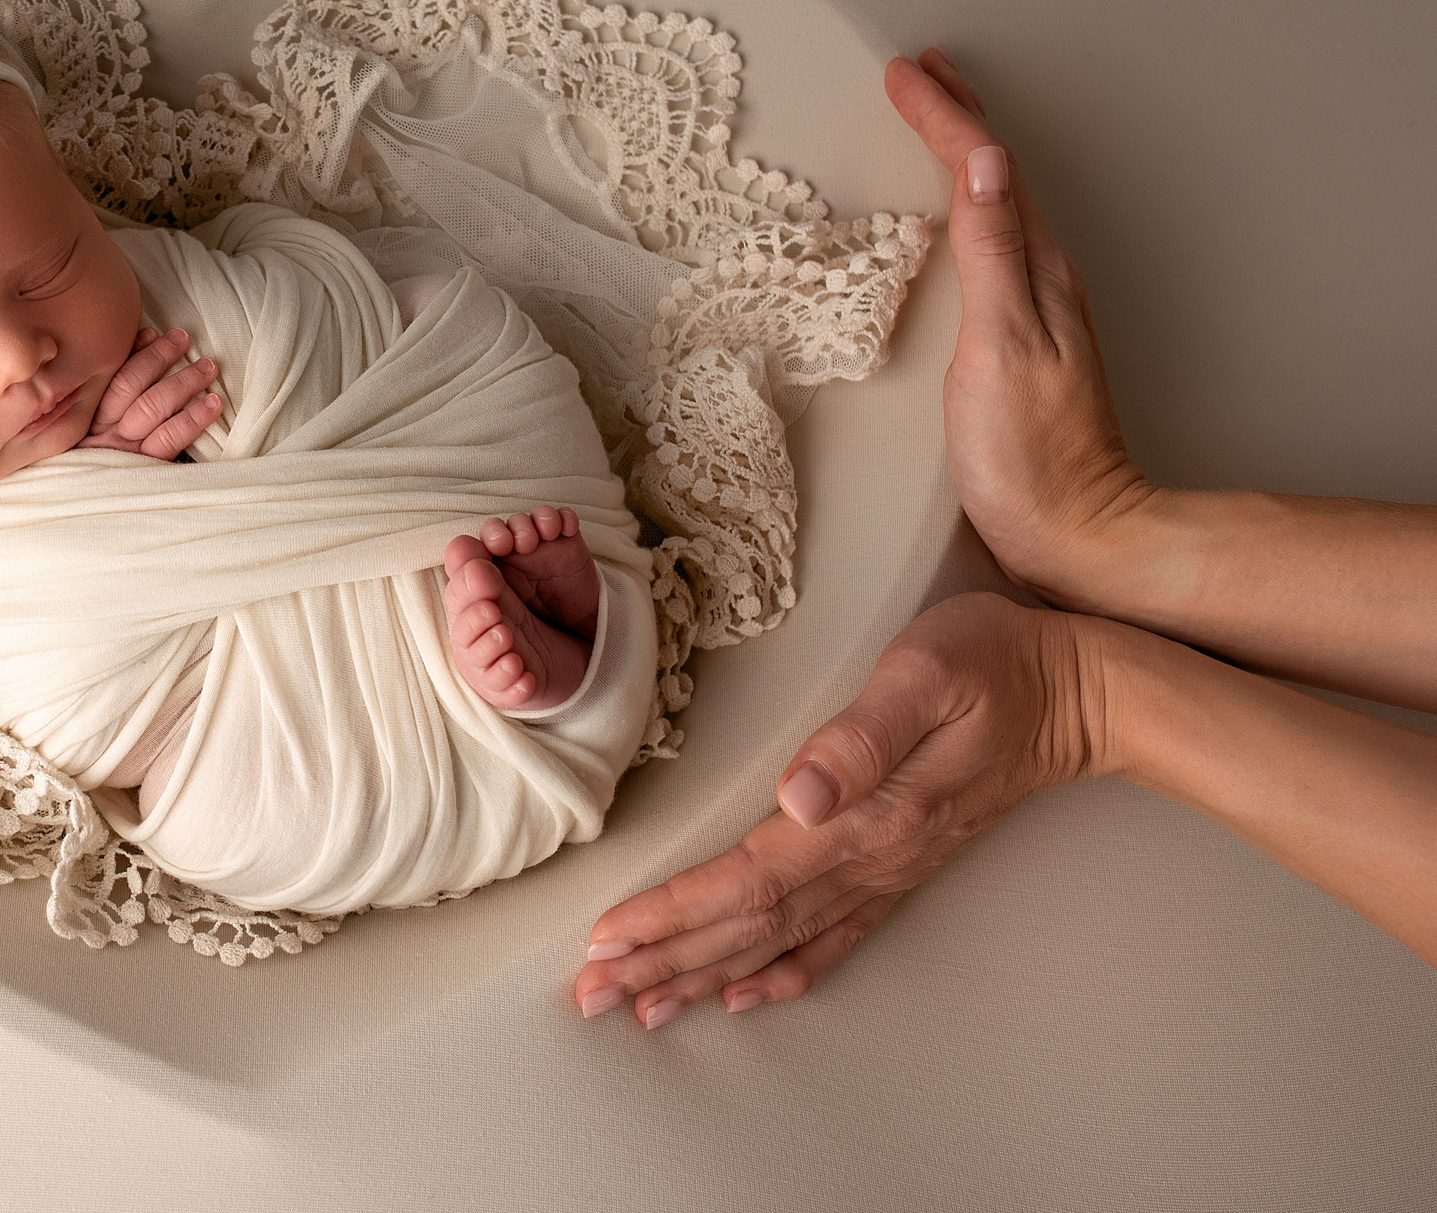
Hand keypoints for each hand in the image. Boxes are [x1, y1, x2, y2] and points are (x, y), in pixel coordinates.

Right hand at [77, 327, 223, 459]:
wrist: (71, 516)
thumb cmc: (78, 472)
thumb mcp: (73, 438)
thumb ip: (94, 407)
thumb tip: (132, 360)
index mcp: (82, 418)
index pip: (108, 376)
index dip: (133, 353)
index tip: (151, 333)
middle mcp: (100, 432)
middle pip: (131, 385)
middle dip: (161, 358)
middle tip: (185, 338)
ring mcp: (122, 452)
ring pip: (153, 408)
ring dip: (183, 383)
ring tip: (208, 367)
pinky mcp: (141, 472)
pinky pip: (169, 441)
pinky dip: (192, 420)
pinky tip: (211, 405)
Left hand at [575, 593, 1099, 1025]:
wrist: (1077, 693)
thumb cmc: (993, 664)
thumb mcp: (925, 674)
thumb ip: (860, 736)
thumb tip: (798, 793)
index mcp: (865, 816)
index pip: (748, 880)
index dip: (675, 912)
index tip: (611, 937)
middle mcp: (872, 857)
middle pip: (748, 925)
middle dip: (665, 960)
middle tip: (592, 993)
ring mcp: (888, 869)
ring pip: (778, 940)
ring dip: (704, 973)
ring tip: (643, 1005)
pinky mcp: (902, 865)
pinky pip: (833, 937)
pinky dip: (783, 972)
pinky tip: (746, 994)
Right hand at [885, 47, 1151, 605]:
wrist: (1076, 533)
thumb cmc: (1031, 456)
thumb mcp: (1001, 346)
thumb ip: (991, 253)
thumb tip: (983, 163)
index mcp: (1037, 270)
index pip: (984, 169)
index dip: (941, 116)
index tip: (903, 72)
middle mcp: (1042, 279)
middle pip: (996, 175)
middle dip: (957, 117)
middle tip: (923, 72)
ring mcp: (1034, 309)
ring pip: (996, 205)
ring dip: (963, 155)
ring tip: (937, 121)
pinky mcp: (1018, 340)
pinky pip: (991, 246)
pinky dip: (965, 210)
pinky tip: (952, 219)